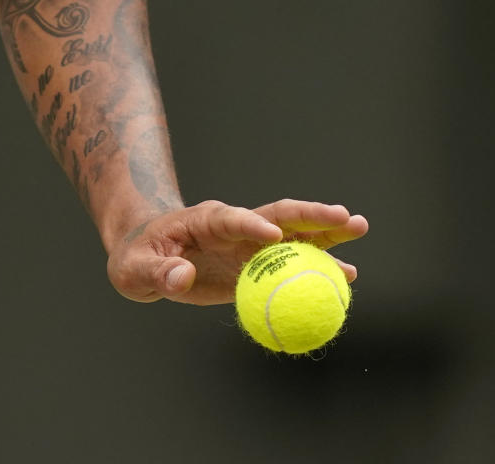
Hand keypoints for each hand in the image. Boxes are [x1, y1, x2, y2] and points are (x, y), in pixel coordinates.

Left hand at [106, 199, 368, 304]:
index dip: (252, 225)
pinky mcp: (257, 263)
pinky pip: (292, 265)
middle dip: (311, 215)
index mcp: (205, 220)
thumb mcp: (134, 268)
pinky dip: (318, 268)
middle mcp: (236, 226)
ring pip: (295, 234)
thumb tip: (183, 278)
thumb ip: (158, 273)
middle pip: (278, 215)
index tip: (274, 236)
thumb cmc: (137, 257)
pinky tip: (347, 276)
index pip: (232, 218)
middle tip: (345, 216)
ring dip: (327, 233)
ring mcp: (250, 243)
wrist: (148, 256)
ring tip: (360, 228)